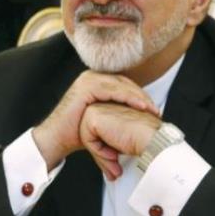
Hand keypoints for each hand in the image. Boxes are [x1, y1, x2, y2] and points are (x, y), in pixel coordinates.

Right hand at [32, 71, 159, 169]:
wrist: (57, 138)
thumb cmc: (76, 132)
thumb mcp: (101, 119)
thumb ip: (116, 112)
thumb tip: (137, 118)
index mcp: (95, 82)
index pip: (125, 84)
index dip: (141, 96)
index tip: (154, 110)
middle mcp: (91, 77)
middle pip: (125, 83)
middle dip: (143, 96)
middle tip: (157, 111)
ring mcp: (88, 80)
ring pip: (122, 85)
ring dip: (140, 97)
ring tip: (152, 110)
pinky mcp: (86, 87)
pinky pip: (114, 90)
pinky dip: (129, 98)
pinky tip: (141, 107)